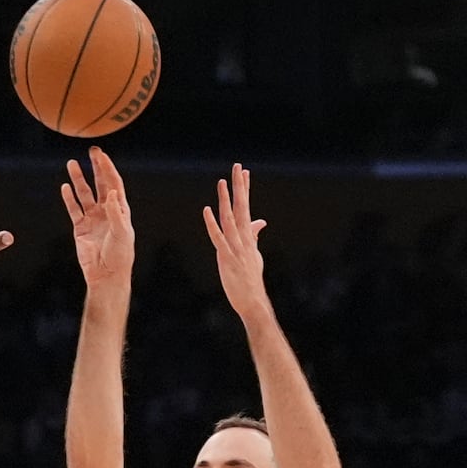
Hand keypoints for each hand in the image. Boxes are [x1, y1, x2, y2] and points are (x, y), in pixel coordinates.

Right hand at [61, 147, 133, 289]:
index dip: (108, 169)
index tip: (101, 156)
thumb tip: (110, 192)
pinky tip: (65, 186)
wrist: (106, 276)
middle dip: (96, 167)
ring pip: (84, 194)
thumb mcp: (121, 232)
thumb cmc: (119, 255)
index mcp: (120, 210)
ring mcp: (92, 219)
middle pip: (100, 184)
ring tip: (72, 163)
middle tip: (91, 151)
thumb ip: (115, 212)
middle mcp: (106, 211)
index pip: (114, 184)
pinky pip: (74, 210)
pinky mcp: (80, 229)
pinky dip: (69, 198)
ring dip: (79, 179)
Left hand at [203, 162, 269, 323]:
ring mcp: (235, 248)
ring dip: (226, 200)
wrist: (253, 300)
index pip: (247, 208)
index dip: (245, 190)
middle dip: (239, 187)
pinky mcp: (226, 258)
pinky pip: (218, 238)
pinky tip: (206, 210)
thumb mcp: (254, 254)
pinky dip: (212, 224)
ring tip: (222, 182)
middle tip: (237, 166)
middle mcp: (243, 239)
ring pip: (230, 219)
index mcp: (248, 237)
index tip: (245, 172)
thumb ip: (254, 236)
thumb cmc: (251, 279)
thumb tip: (260, 222)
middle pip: (241, 208)